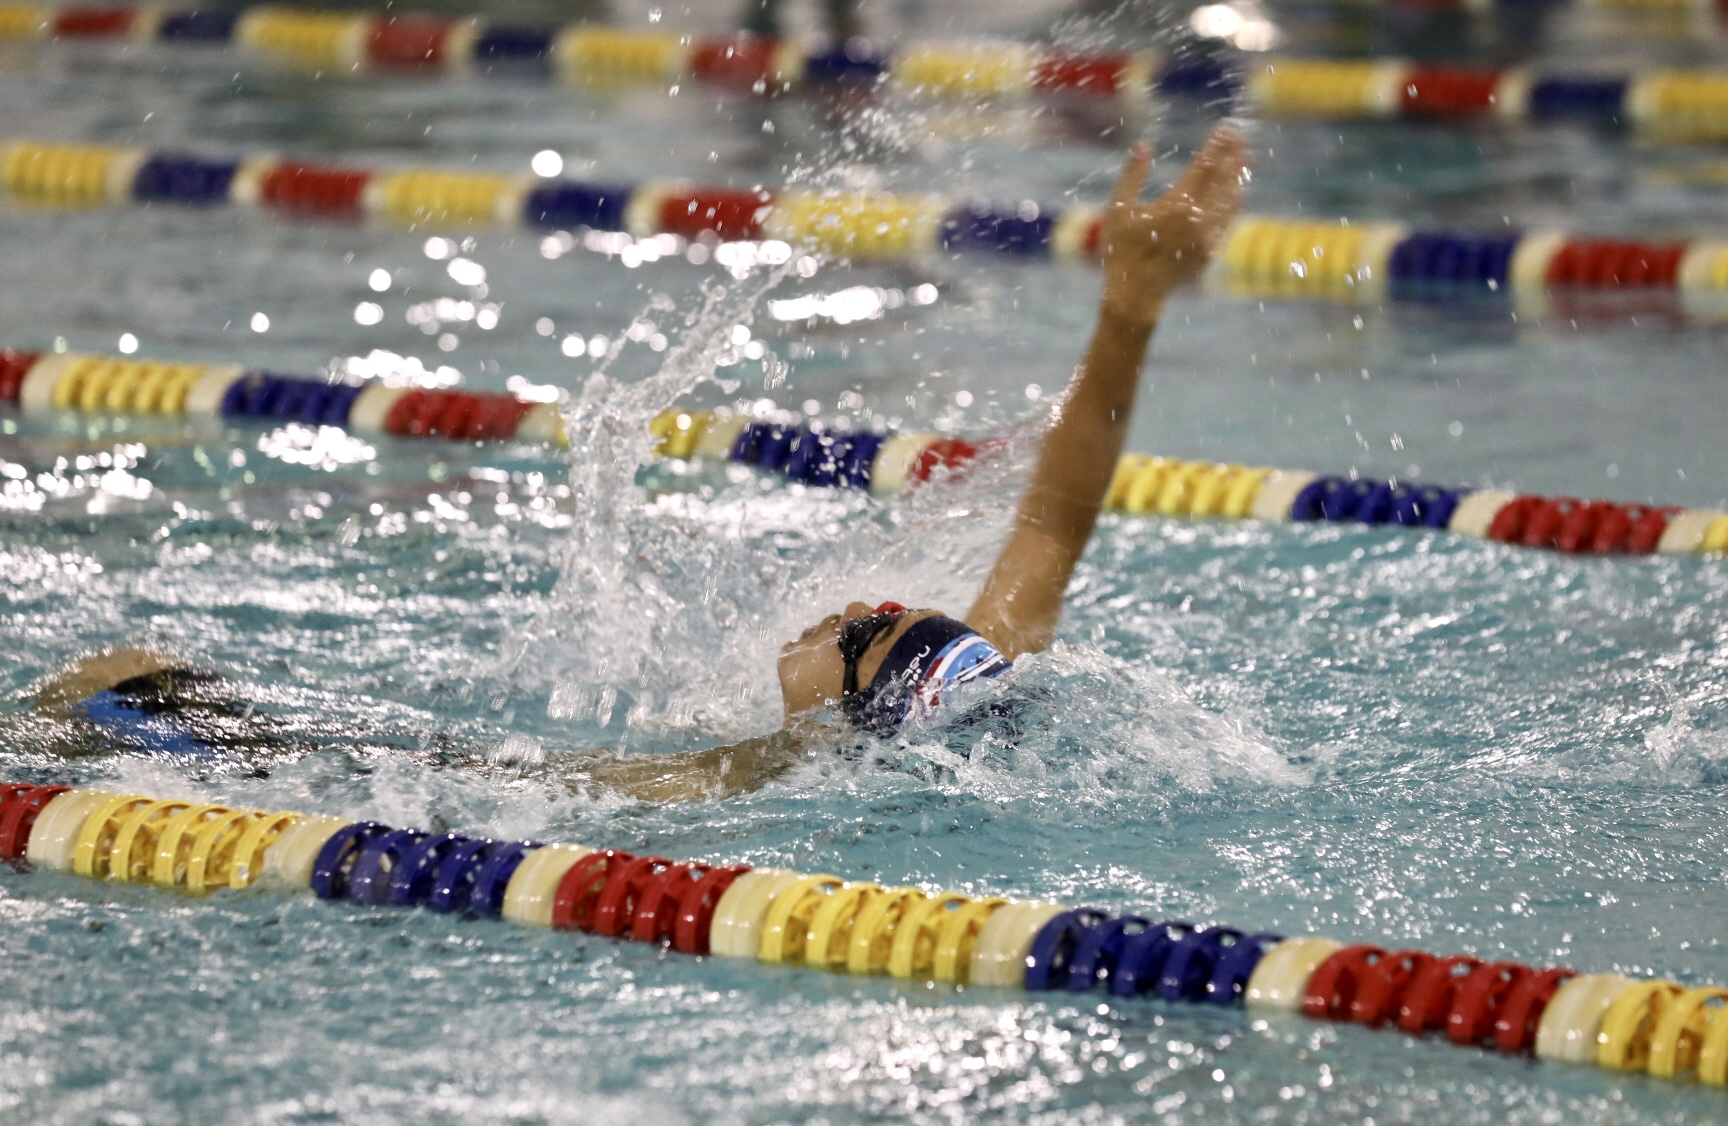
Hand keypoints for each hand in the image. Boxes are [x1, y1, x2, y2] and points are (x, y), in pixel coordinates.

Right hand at [1098, 126, 1248, 328]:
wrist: (1136, 293)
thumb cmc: (1122, 250)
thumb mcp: (1118, 210)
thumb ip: (1132, 176)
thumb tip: (1143, 146)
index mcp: (1177, 205)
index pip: (1204, 167)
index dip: (1216, 146)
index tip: (1225, 129)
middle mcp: (1198, 219)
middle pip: (1223, 180)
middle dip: (1232, 156)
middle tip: (1239, 137)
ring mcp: (1208, 237)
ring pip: (1230, 200)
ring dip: (1237, 177)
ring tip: (1243, 159)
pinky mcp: (1210, 251)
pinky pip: (1227, 220)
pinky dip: (1233, 202)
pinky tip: (1236, 192)